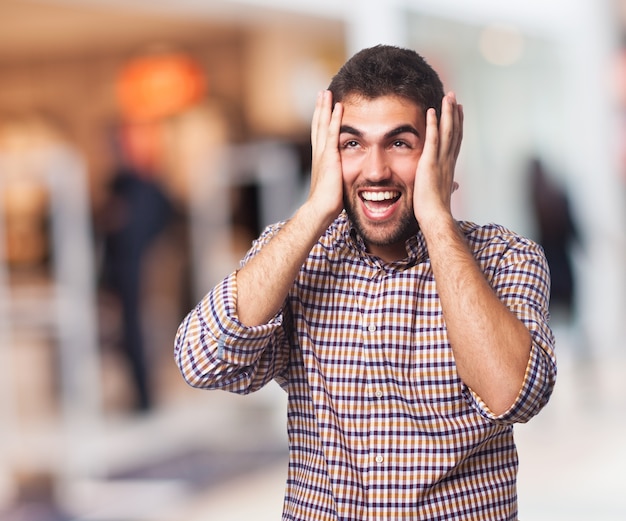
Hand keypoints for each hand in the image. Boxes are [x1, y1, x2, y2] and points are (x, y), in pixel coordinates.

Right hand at [307, 90, 344, 222]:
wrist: (320, 210)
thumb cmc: (328, 203)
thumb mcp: (335, 184)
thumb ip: (339, 176)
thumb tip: (349, 177)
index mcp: (320, 160)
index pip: (320, 135)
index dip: (321, 121)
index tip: (323, 108)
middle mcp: (319, 154)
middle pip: (318, 125)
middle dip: (320, 109)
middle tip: (322, 93)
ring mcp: (323, 154)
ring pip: (322, 125)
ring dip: (325, 108)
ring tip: (326, 93)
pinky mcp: (329, 157)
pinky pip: (332, 133)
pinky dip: (334, 119)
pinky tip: (338, 106)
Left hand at [413, 92, 463, 225]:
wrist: (436, 217)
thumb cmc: (437, 210)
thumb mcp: (444, 193)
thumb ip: (449, 186)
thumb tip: (456, 186)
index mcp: (450, 167)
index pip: (455, 142)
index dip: (458, 125)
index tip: (458, 112)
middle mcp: (448, 161)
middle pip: (455, 132)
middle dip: (454, 113)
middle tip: (454, 97)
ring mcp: (441, 161)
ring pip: (447, 131)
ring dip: (447, 112)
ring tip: (448, 96)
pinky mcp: (430, 163)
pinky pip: (433, 139)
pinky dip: (433, 124)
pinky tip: (432, 110)